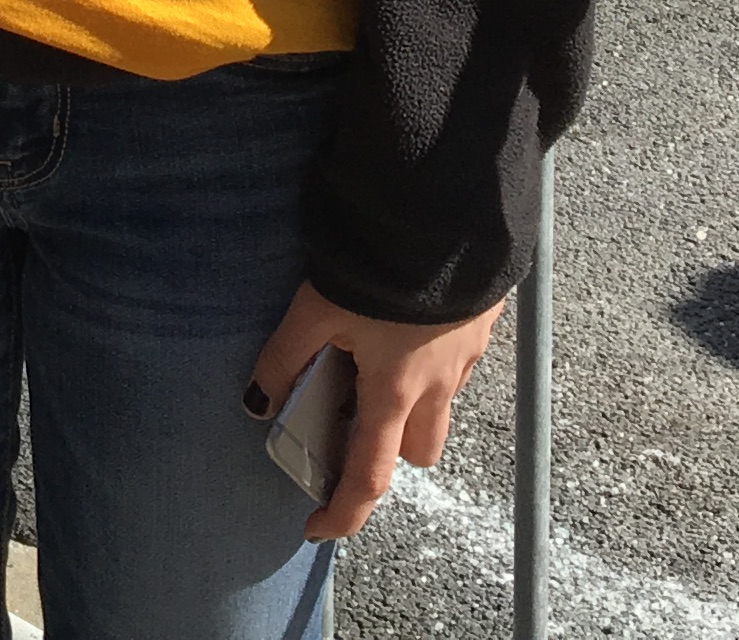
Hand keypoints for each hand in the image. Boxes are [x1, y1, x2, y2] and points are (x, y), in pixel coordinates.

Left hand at [247, 282, 503, 540]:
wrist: (446, 212)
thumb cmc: (378, 264)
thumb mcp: (316, 308)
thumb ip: (284, 357)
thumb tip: (256, 401)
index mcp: (395, 392)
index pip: (371, 476)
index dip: (343, 511)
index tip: (316, 527)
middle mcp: (439, 385)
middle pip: (418, 450)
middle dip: (388, 448)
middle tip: (351, 413)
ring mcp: (467, 356)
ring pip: (441, 407)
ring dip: (411, 402)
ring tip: (376, 357)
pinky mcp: (482, 324)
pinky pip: (457, 364)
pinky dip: (431, 361)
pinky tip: (407, 321)